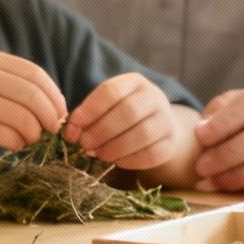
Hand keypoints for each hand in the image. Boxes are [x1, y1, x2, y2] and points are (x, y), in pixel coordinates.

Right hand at [0, 50, 66, 153]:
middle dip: (50, 116)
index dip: (53, 94)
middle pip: (33, 96)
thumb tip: (54, 104)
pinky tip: (14, 144)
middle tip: (53, 129)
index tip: (59, 110)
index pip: (34, 73)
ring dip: (34, 133)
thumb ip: (8, 82)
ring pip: (24, 118)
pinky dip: (18, 143)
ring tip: (30, 139)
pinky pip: (8, 136)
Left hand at [65, 74, 190, 170]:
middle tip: (84, 144)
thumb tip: (72, 133)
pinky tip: (116, 160)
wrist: (157, 124)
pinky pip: (151, 154)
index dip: (88, 110)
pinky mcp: (171, 142)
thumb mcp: (106, 105)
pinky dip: (130, 160)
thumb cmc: (121, 112)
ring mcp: (166, 119)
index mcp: (134, 82)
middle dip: (101, 131)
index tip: (72, 127)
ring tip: (98, 153)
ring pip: (141, 134)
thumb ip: (87, 115)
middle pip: (128, 112)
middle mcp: (154, 97)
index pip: (110, 91)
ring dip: (114, 148)